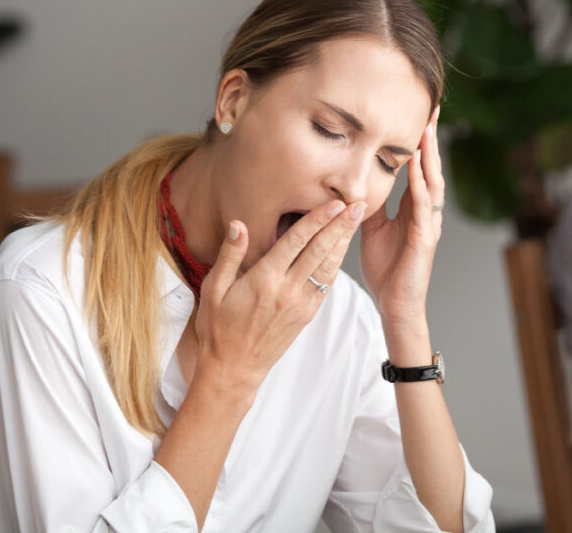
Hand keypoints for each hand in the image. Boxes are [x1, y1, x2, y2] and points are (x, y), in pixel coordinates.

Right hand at [194, 199, 365, 395]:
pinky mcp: (306, 315)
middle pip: (320, 250)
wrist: (234, 368)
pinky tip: (342, 249)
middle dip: (340, 225)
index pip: (297, 241)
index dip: (317, 219)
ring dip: (344, 241)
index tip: (334, 202)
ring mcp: (300, 304)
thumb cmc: (218, 328)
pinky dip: (336, 263)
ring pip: (328, 266)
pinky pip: (325, 284)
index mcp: (264, 280)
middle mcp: (287, 290)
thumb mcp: (213, 289)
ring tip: (357, 220)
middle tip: (358, 204)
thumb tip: (239, 224)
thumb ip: (230, 255)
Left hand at [360, 107, 442, 329]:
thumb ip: (367, 204)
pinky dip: (421, 186)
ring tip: (427, 129)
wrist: (394, 304)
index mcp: (412, 208)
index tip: (418, 113)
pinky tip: (418, 169)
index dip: (418, 142)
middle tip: (432, 108)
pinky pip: (423, 208)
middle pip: (430, 167)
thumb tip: (353, 182)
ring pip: (432, 182)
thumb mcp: (370, 228)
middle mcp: (425, 212)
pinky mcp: (425, 239)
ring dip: (429, 156)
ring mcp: (428, 224)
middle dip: (430, 138)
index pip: (418, 168)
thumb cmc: (386, 269)